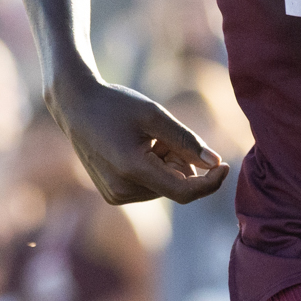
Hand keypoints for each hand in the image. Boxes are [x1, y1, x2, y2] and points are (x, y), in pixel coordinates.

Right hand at [46, 76, 228, 205]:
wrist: (75, 105)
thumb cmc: (115, 105)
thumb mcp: (154, 115)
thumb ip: (187, 141)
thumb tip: (215, 163)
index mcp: (133, 170)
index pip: (184, 191)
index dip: (210, 182)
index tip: (225, 165)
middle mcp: (122, 190)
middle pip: (175, 187)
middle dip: (181, 163)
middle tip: (164, 134)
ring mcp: (115, 195)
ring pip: (162, 187)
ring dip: (166, 165)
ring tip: (146, 139)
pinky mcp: (112, 194)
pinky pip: (148, 187)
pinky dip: (152, 169)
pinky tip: (136, 147)